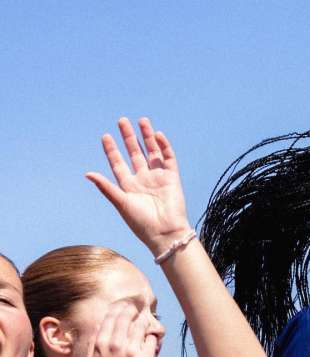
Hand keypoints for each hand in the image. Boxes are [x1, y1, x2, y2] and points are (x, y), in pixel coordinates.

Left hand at [86, 117, 190, 256]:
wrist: (166, 234)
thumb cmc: (142, 223)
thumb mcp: (121, 203)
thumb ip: (106, 187)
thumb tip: (87, 173)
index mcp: (129, 187)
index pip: (118, 164)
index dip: (112, 150)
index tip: (106, 136)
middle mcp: (143, 180)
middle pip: (134, 154)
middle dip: (128, 138)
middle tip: (122, 120)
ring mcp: (158, 178)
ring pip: (152, 152)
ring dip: (146, 137)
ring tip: (142, 121)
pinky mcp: (172, 179)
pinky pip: (168, 159)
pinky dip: (164, 146)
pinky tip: (157, 135)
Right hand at [86, 301, 157, 356]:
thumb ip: (94, 343)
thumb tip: (100, 325)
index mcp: (100, 343)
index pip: (110, 317)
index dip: (118, 308)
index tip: (123, 306)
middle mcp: (115, 344)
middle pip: (126, 317)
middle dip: (132, 310)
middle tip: (135, 310)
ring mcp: (131, 350)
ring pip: (140, 325)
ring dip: (143, 321)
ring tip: (144, 322)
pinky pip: (151, 339)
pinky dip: (152, 337)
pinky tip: (151, 338)